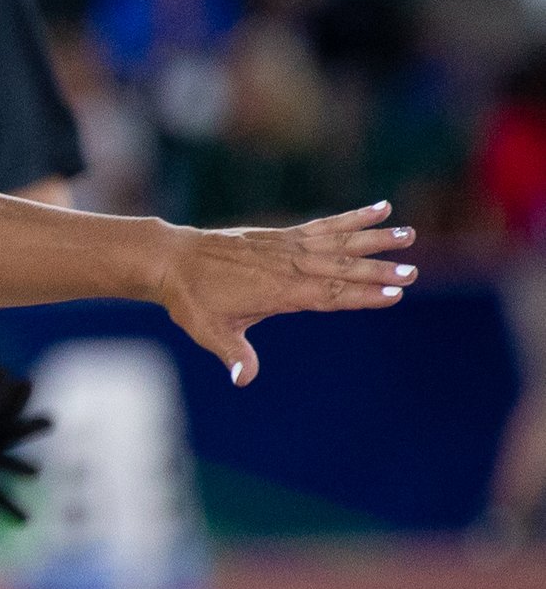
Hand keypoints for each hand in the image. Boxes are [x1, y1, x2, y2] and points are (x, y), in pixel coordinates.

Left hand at [154, 202, 415, 384]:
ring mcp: (288, 246)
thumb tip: (242, 380)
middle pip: (342, 268)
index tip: (395, 294)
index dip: (362, 295)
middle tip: (413, 271)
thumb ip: (233, 354)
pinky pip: (325, 225)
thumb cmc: (193, 300)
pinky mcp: (284, 235)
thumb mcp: (210, 331)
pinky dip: (353, 218)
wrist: (174, 261)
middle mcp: (289, 265)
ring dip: (375, 239)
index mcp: (278, 290)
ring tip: (409, 235)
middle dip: (379, 270)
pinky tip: (381, 208)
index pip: (329, 294)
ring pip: (340, 242)